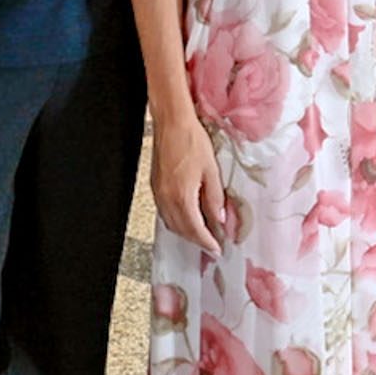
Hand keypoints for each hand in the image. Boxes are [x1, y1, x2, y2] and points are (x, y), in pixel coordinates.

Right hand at [151, 112, 229, 253]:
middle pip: (181, 230)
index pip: (195, 229)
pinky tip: (187, 218)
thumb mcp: (211, 171)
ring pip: (171, 223)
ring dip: (185, 233)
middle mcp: (167, 199)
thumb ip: (215, 198)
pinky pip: (164, 212)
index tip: (217, 250)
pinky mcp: (155, 186)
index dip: (207, 242)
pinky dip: (176, 221)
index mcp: (182, 196)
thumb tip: (220, 219)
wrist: (171, 124)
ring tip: (201, 235)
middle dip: (196, 241)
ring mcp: (158, 193)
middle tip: (212, 246)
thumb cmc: (192, 142)